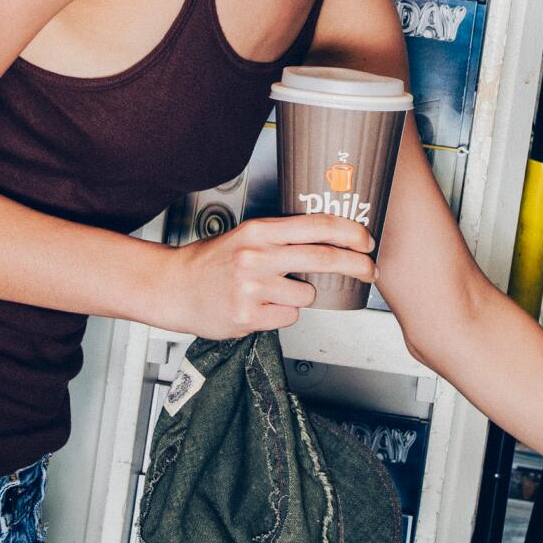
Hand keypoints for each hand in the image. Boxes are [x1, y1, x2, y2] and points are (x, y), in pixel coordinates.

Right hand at [160, 215, 375, 335]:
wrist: (172, 287)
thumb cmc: (210, 262)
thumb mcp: (246, 236)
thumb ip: (282, 238)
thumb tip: (327, 242)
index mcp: (260, 231)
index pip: (318, 225)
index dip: (351, 232)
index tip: (367, 241)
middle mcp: (258, 256)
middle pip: (324, 258)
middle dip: (356, 265)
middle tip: (369, 270)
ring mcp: (253, 287)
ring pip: (307, 296)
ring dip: (298, 298)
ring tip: (271, 293)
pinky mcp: (249, 316)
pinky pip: (288, 317)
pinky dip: (279, 315)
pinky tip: (258, 308)